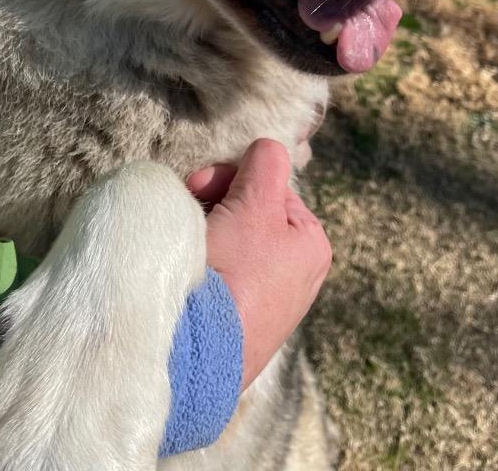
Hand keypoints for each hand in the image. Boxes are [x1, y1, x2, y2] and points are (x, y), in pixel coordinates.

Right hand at [187, 139, 331, 389]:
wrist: (198, 351)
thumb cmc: (237, 271)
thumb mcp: (257, 204)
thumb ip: (267, 163)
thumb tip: (269, 147)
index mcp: (312, 242)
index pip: (267, 182)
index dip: (232, 178)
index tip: (202, 186)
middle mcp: (296, 271)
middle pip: (248, 208)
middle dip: (214, 201)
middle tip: (188, 207)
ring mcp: (265, 298)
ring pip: (229, 236)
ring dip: (203, 228)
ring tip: (185, 243)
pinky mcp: (235, 319)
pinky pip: (217, 270)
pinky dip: (200, 260)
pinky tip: (185, 270)